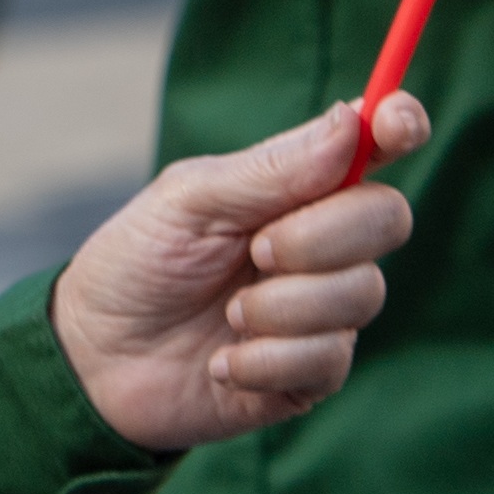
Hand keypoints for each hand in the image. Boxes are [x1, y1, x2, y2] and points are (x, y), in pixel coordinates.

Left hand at [50, 93, 421, 449]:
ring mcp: (324, 310)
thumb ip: (273, 169)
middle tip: (254, 251)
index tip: (396, 123)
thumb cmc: (137, 264)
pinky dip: (265, 359)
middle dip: (319, 237)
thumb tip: (354, 120)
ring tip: (226, 314)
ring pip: (362, 293)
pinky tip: (222, 362)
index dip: (399, 124)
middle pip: (387, 218)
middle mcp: (324, 244)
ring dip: (280, 306)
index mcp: (296, 186)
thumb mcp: (189, 201)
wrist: (95, 359)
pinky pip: (330, 359)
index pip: (376, 145)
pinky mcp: (312, 373)